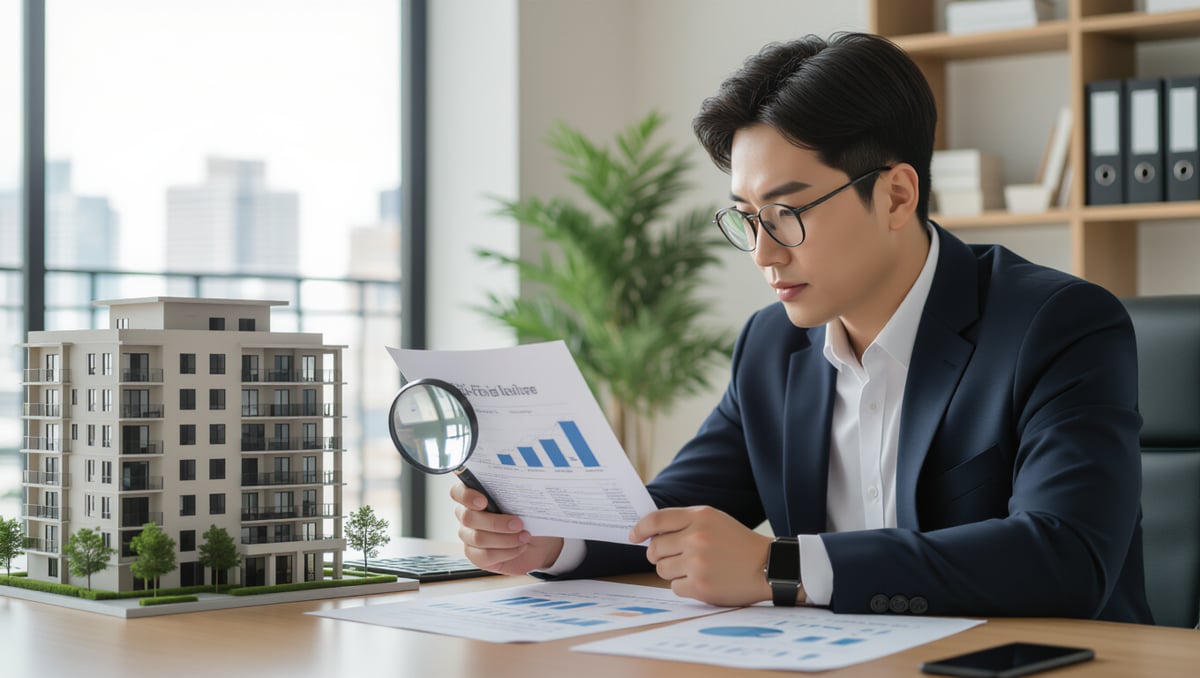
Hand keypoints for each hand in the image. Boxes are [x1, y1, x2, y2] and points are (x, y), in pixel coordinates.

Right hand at [450, 483, 563, 574]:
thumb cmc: (528, 516)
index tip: (483, 501)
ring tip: (524, 536)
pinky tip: (520, 547)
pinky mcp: (476, 556)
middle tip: (518, 524)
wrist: (537, 540)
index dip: (466, 496)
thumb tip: (517, 487)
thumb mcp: (525, 502)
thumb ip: (514, 493)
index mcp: (474, 497)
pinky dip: (507, 552)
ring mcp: (469, 537)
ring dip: (506, 539)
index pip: (458, 492)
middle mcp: (467, 516)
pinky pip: (486, 556)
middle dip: (495, 522)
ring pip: (478, 539)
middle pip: (468, 518)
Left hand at [630, 506, 772, 606]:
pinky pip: (674, 588)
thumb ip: (684, 522)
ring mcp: (698, 563)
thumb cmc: (738, 543)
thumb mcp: (714, 520)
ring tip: (694, 568)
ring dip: (673, 571)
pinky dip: (684, 586)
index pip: (656, 520)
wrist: (769, 566)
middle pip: (655, 549)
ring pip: (662, 570)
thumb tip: (648, 534)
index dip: (640, 529)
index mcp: (700, 516)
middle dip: (659, 555)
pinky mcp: (701, 586)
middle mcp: (697, 537)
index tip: (633, 536)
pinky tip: (702, 580)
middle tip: (674, 558)